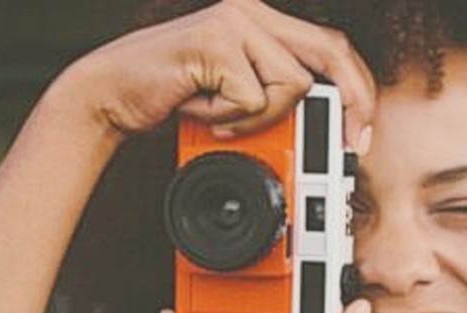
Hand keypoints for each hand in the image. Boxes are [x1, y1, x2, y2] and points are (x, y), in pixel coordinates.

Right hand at [44, 0, 375, 148]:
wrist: (108, 95)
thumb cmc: (171, 98)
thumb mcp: (235, 97)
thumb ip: (275, 97)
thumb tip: (327, 126)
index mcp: (261, 21)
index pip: (330, 47)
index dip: (356, 89)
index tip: (359, 133)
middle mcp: (251, 13)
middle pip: (331, 52)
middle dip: (353, 102)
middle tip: (348, 145)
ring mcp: (233, 23)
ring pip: (292, 84)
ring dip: (260, 119)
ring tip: (221, 119)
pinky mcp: (215, 42)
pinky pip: (253, 98)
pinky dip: (231, 119)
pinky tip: (198, 109)